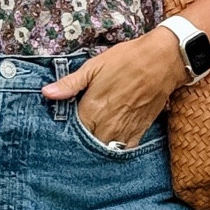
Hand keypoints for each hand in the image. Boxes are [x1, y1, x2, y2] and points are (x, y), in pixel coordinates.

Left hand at [42, 29, 185, 146]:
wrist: (163, 61)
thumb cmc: (127, 59)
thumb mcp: (94, 66)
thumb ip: (70, 84)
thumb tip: (46, 93)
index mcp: (92, 108)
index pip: (72, 131)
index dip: (65, 131)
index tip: (61, 129)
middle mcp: (107, 124)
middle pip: (87, 144)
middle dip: (80, 142)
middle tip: (74, 138)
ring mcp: (124, 129)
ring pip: (105, 149)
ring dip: (97, 148)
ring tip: (91, 142)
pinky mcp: (140, 130)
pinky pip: (125, 149)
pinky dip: (117, 150)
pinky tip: (110, 145)